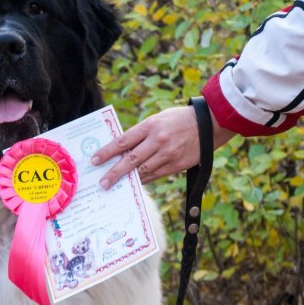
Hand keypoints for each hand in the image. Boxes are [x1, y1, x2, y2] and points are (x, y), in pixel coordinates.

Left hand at [92, 105, 234, 188]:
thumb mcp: (157, 119)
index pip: (123, 141)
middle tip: (102, 183)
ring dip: (128, 180)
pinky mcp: (176, 165)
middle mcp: (158, 140)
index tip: (94, 160)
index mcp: (150, 125)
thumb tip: (122, 149)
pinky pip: (155, 175)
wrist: (209, 124)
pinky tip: (134, 183)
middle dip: (114, 172)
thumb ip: (140, 133)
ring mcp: (168, 154)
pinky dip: (143, 180)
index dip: (107, 152)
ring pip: (143, 171)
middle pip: (131, 159)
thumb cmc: (178, 119)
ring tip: (114, 186)